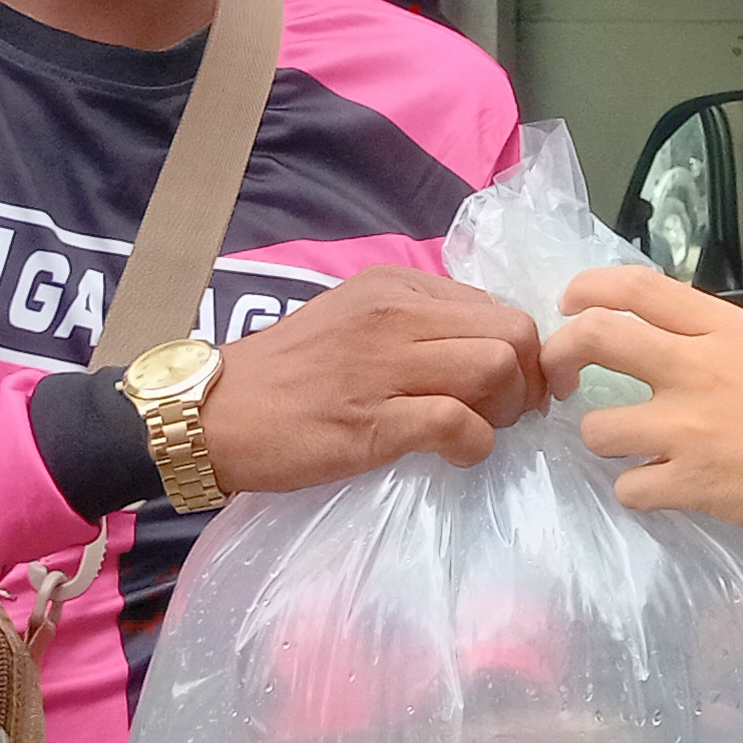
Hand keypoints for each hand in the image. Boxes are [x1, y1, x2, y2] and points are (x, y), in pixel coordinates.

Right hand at [203, 266, 545, 491]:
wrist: (213, 413)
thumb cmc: (287, 374)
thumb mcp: (354, 321)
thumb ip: (417, 326)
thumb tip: (486, 352)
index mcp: (395, 287)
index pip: (497, 306)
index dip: (522, 352)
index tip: (514, 386)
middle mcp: (395, 315)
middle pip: (512, 333)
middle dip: (529, 379)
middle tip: (509, 413)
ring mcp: (384, 366)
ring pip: (495, 368)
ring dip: (506, 410)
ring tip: (481, 431)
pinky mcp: (372, 421)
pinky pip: (458, 423)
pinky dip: (475, 444)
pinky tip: (455, 454)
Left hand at [539, 266, 742, 557]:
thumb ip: (711, 341)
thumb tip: (654, 340)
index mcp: (724, 329)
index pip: (637, 286)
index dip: (588, 288)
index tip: (570, 305)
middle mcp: (697, 368)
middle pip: (595, 337)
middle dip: (559, 355)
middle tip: (557, 378)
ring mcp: (689, 429)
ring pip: (597, 426)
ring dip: (604, 438)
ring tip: (632, 448)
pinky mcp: (691, 484)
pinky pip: (627, 487)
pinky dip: (638, 491)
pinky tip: (664, 488)